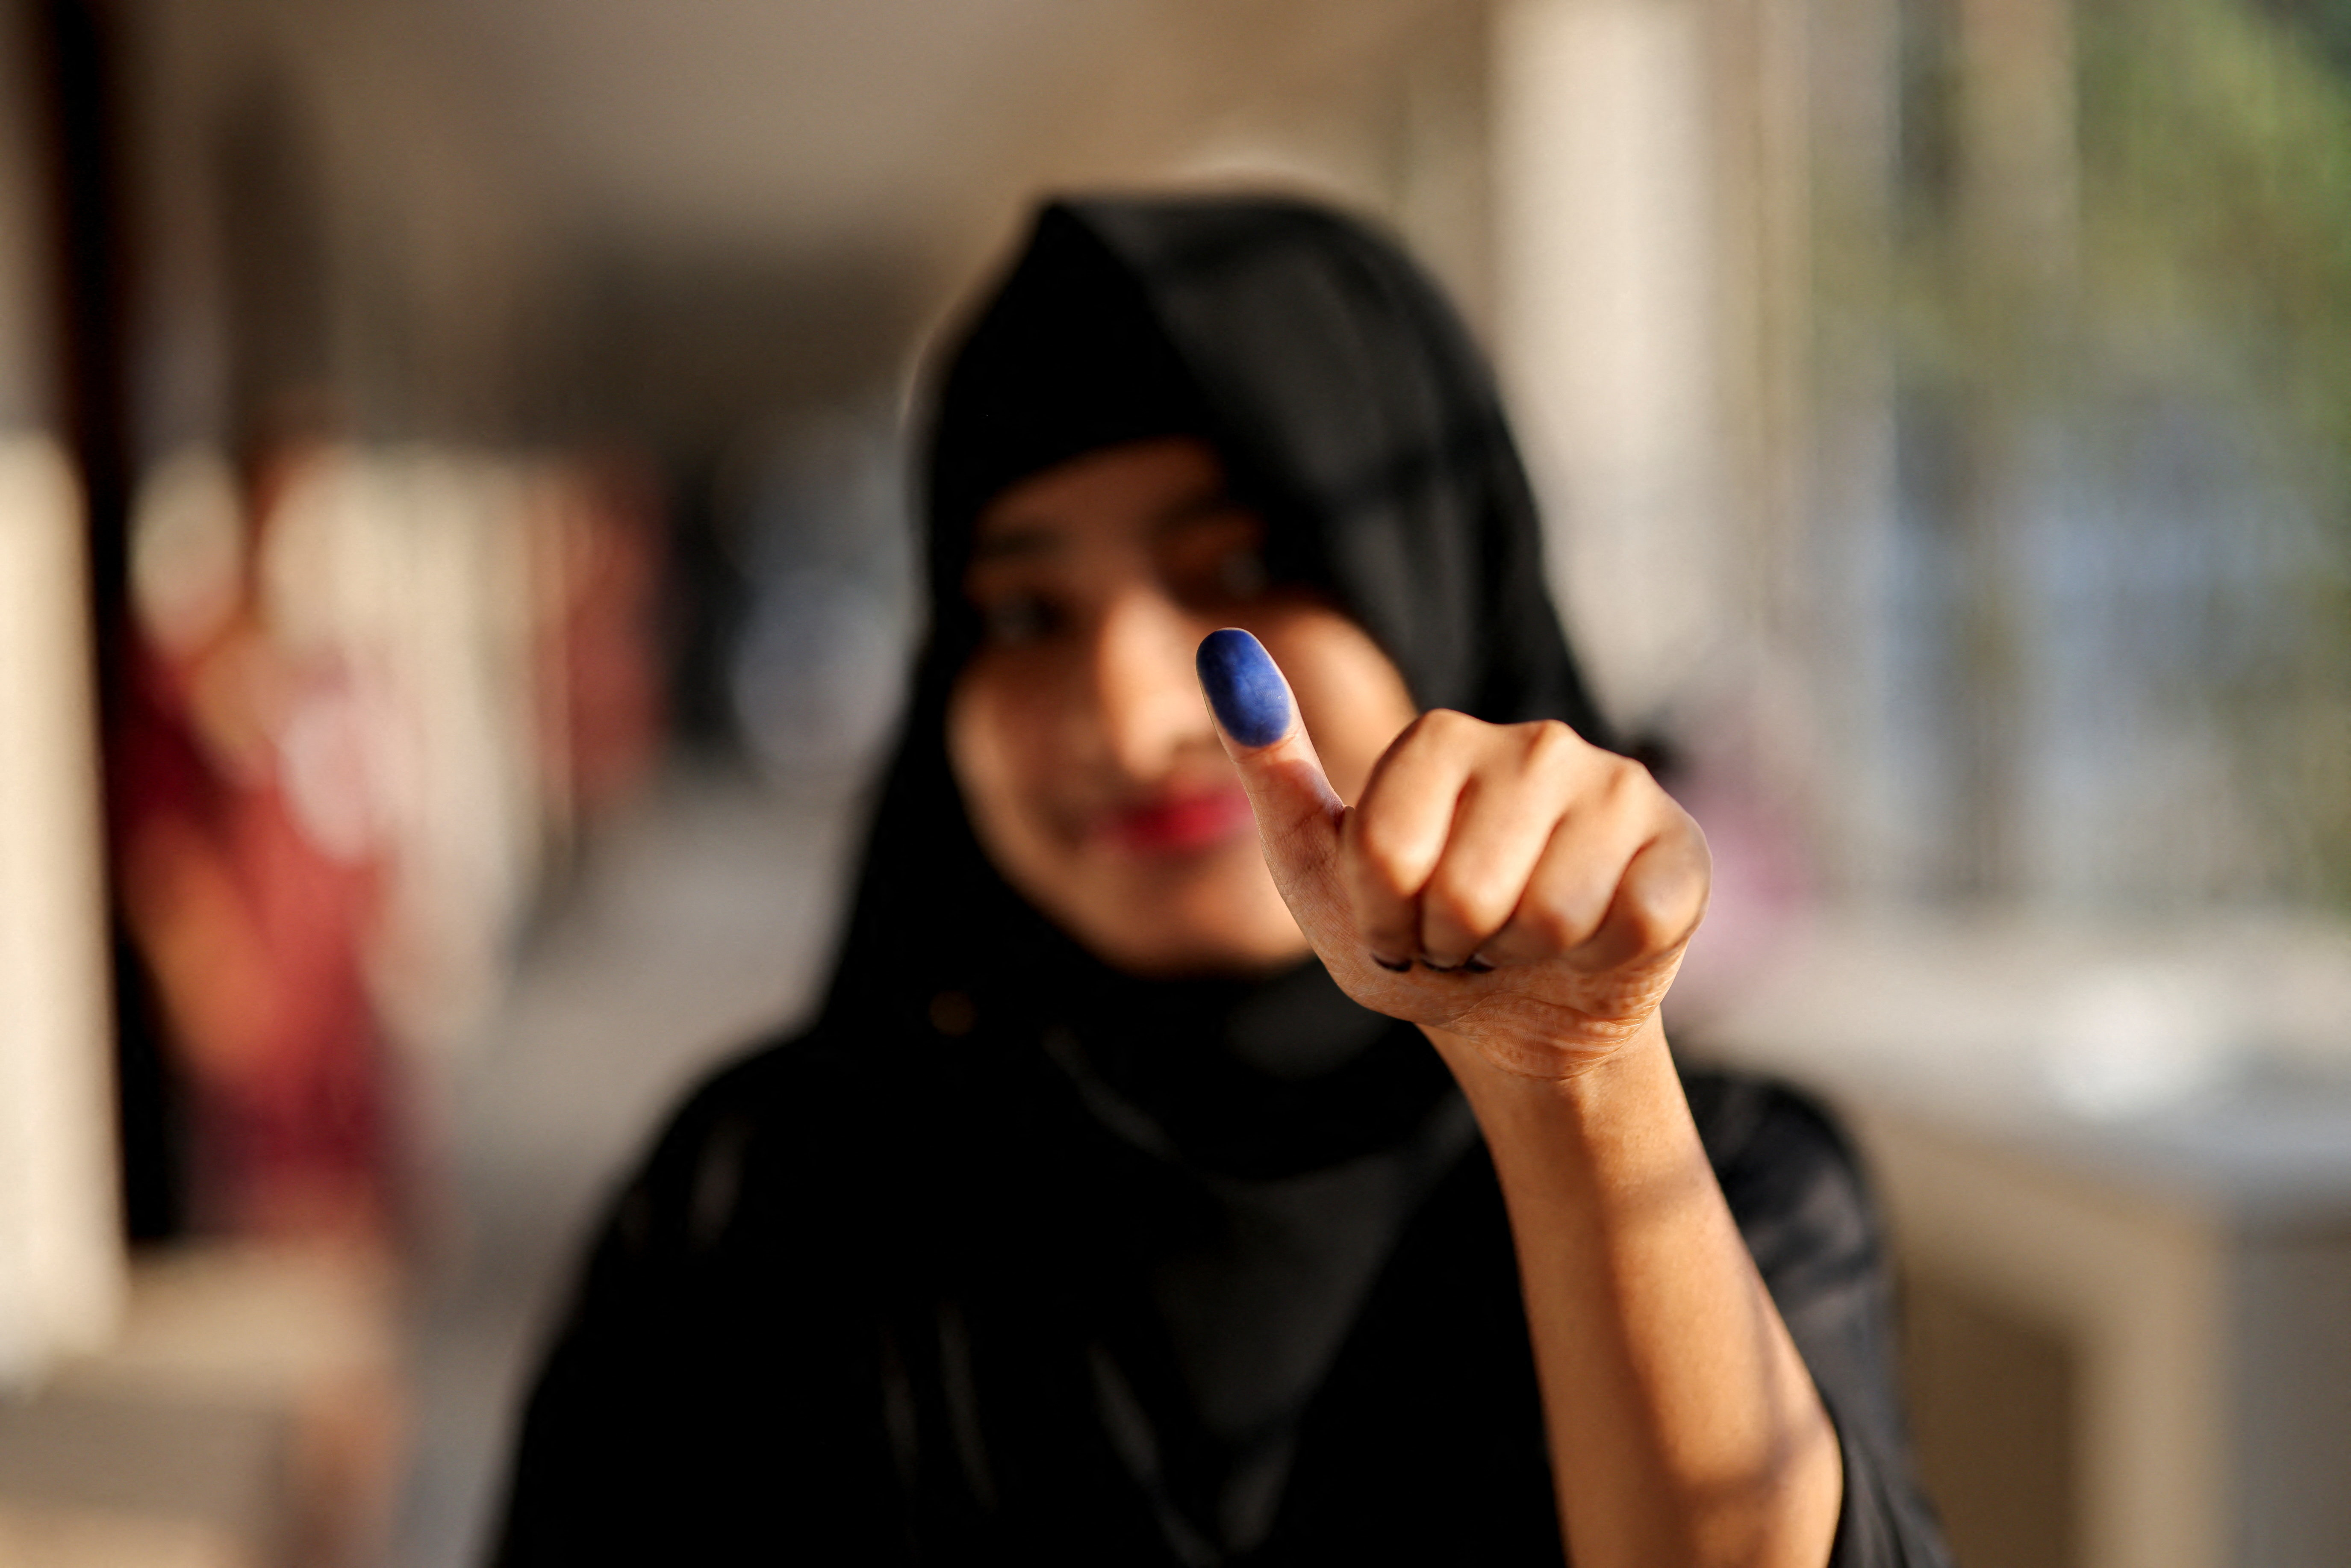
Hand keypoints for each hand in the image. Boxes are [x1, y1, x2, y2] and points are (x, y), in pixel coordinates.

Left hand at [1197, 629, 1708, 1078]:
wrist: (1515, 1014)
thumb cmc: (1411, 936)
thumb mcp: (1316, 862)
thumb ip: (1269, 762)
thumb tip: (1222, 646)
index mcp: (1439, 738)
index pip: (1385, 852)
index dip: (1382, 917)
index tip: (1393, 920)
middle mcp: (1537, 743)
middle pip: (1465, 890)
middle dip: (1450, 943)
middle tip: (1462, 937)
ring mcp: (1617, 789)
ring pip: (1547, 915)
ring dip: (1520, 956)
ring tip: (1520, 941)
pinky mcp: (1679, 849)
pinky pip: (1624, 925)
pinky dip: (1594, 960)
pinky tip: (1588, 944)